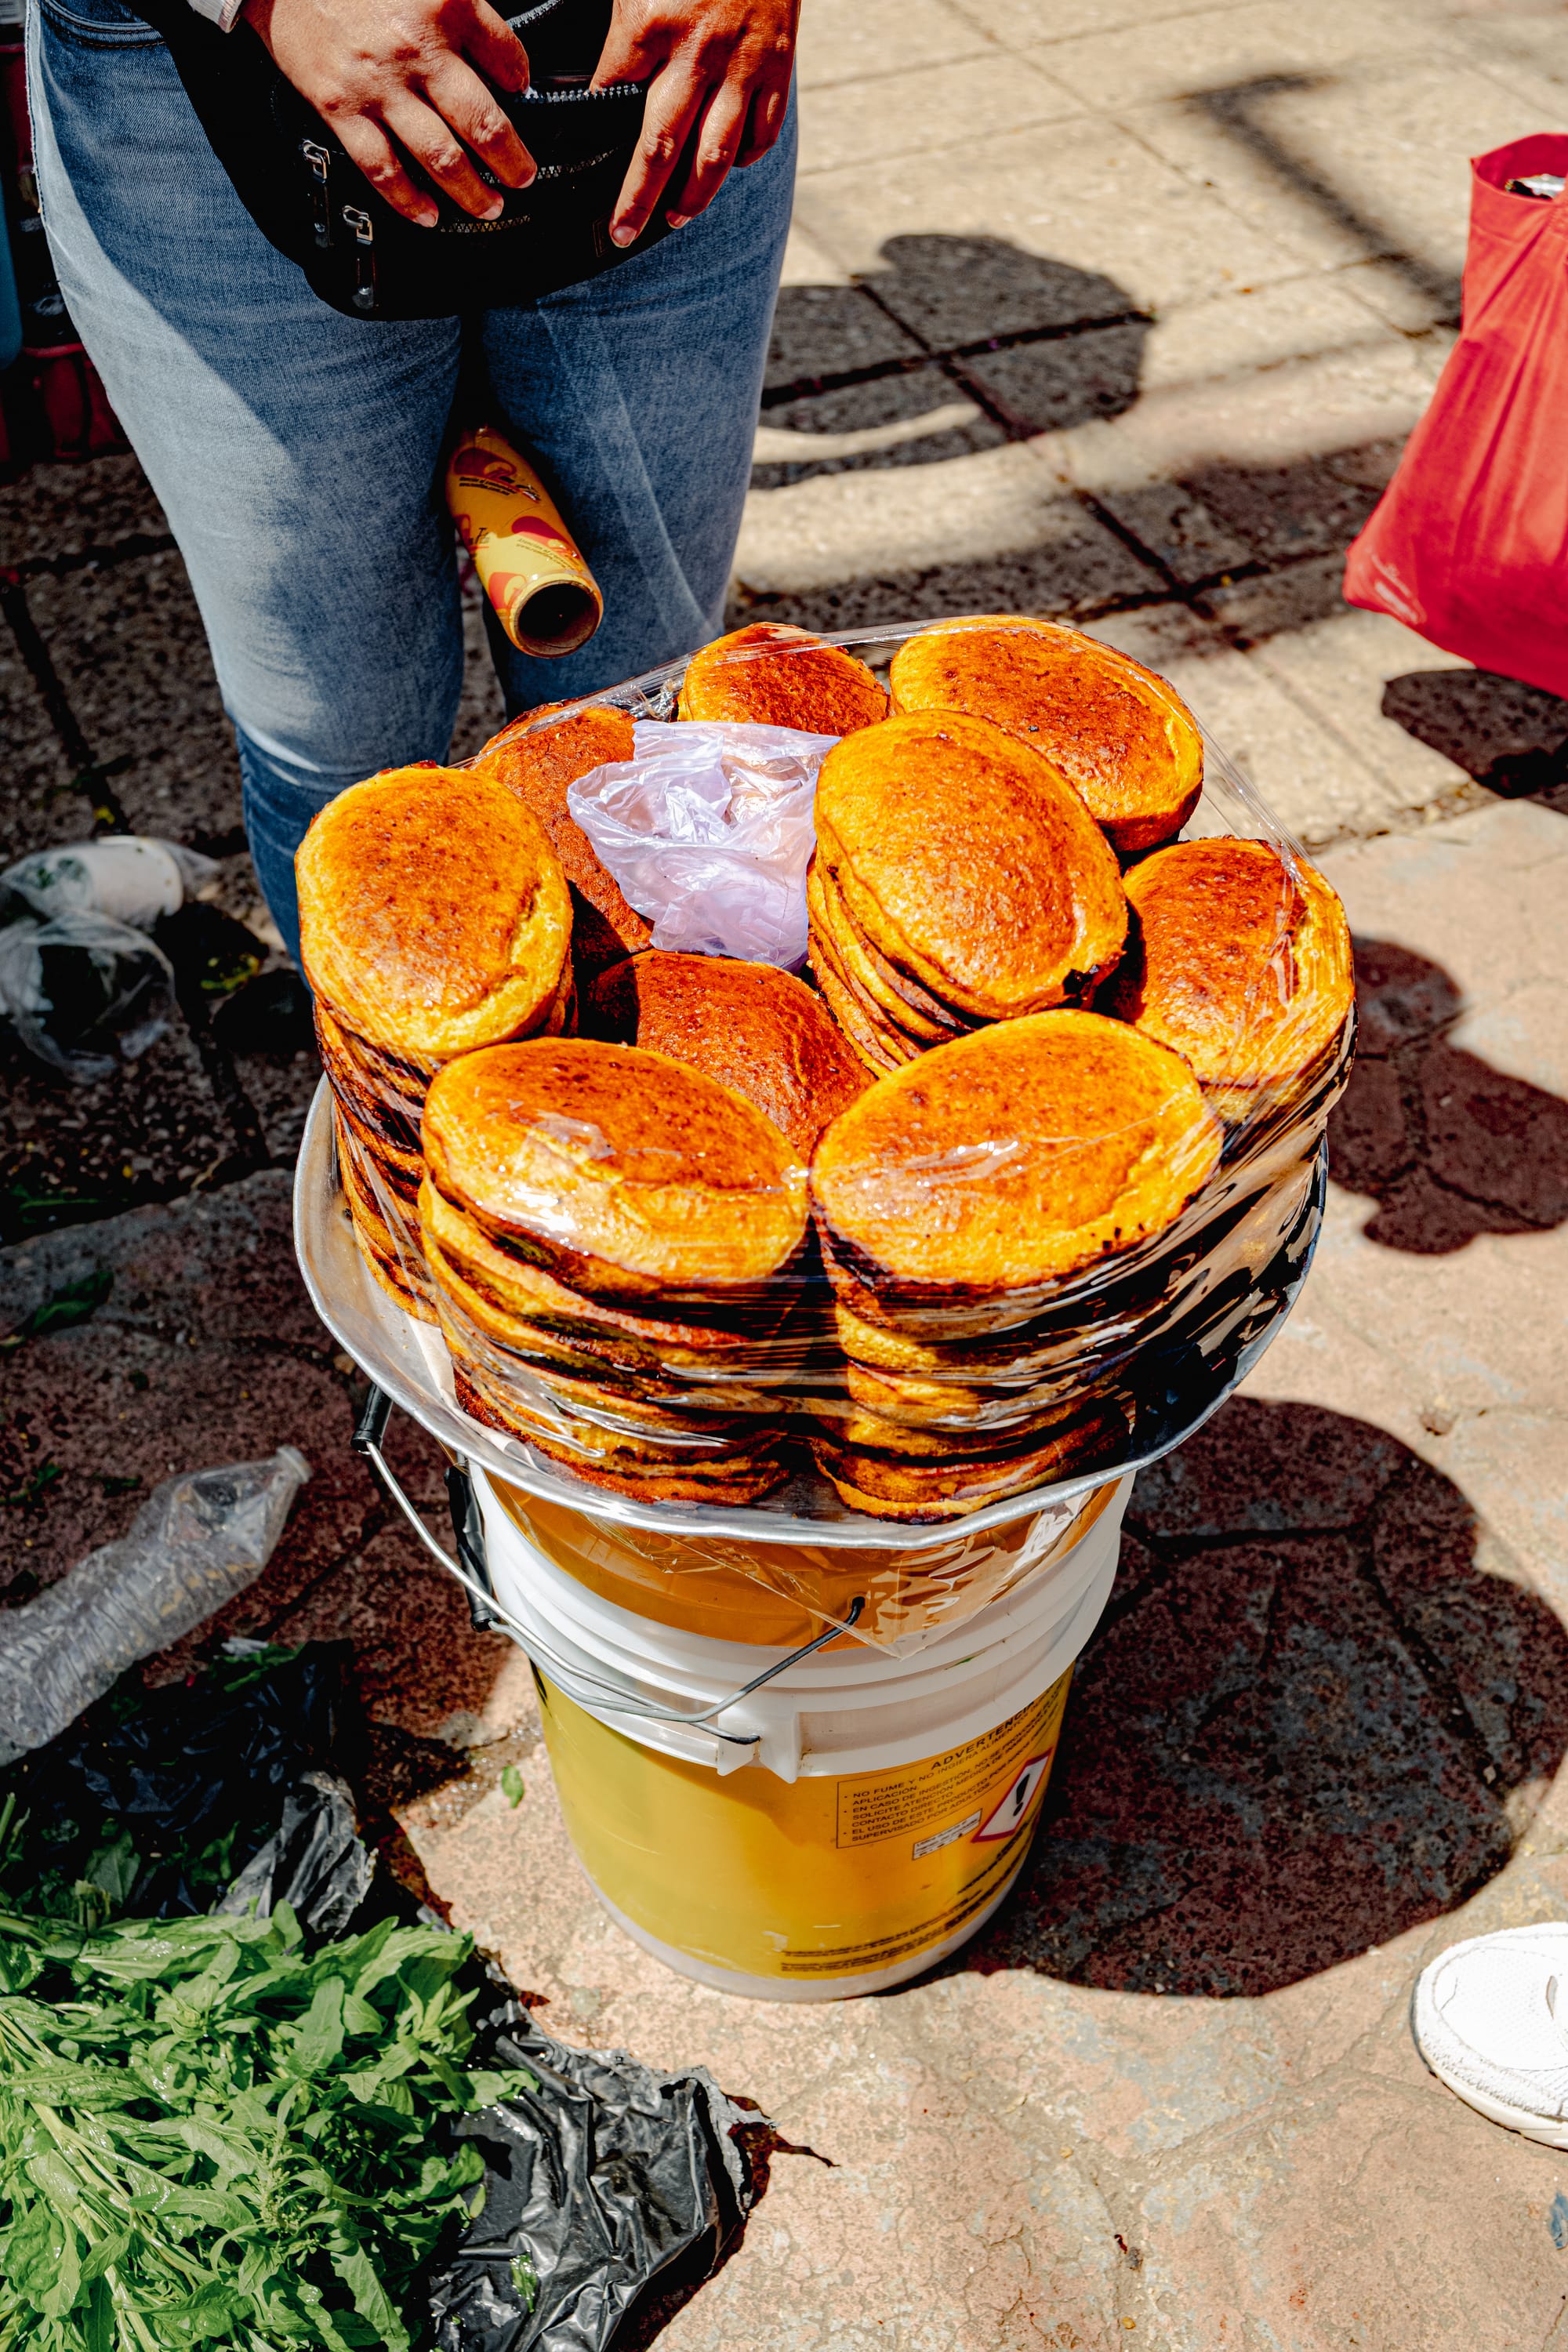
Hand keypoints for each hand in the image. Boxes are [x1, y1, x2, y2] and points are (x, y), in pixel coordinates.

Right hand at [242, 0, 536, 226]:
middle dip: (512, 161)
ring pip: (441, 157)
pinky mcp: (340, 108)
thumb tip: (500, 58)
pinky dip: (409, 200)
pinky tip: (428, 215)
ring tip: (488, 206)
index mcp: (445, 6)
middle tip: (523, 177)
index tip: (524, 97)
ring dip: (472, 192)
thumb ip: (462, 9)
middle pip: (482, 123)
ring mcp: (378, 86)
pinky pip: (383, 169)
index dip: (523, 84)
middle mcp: (416, 50)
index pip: (508, 59)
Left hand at [592, 0, 798, 247]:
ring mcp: (743, 64)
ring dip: (693, 196)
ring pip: (716, 153)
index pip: (611, 96)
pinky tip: (726, 167)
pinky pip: (761, 132)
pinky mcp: (779, 65)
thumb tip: (598, 80)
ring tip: (674, 219)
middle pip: (661, 147)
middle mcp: (698, 53)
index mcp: (651, 24)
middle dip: (638, 198)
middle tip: (620, 233)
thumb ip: (620, 26)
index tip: (579, 162)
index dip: (593, 132)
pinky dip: (743, 158)